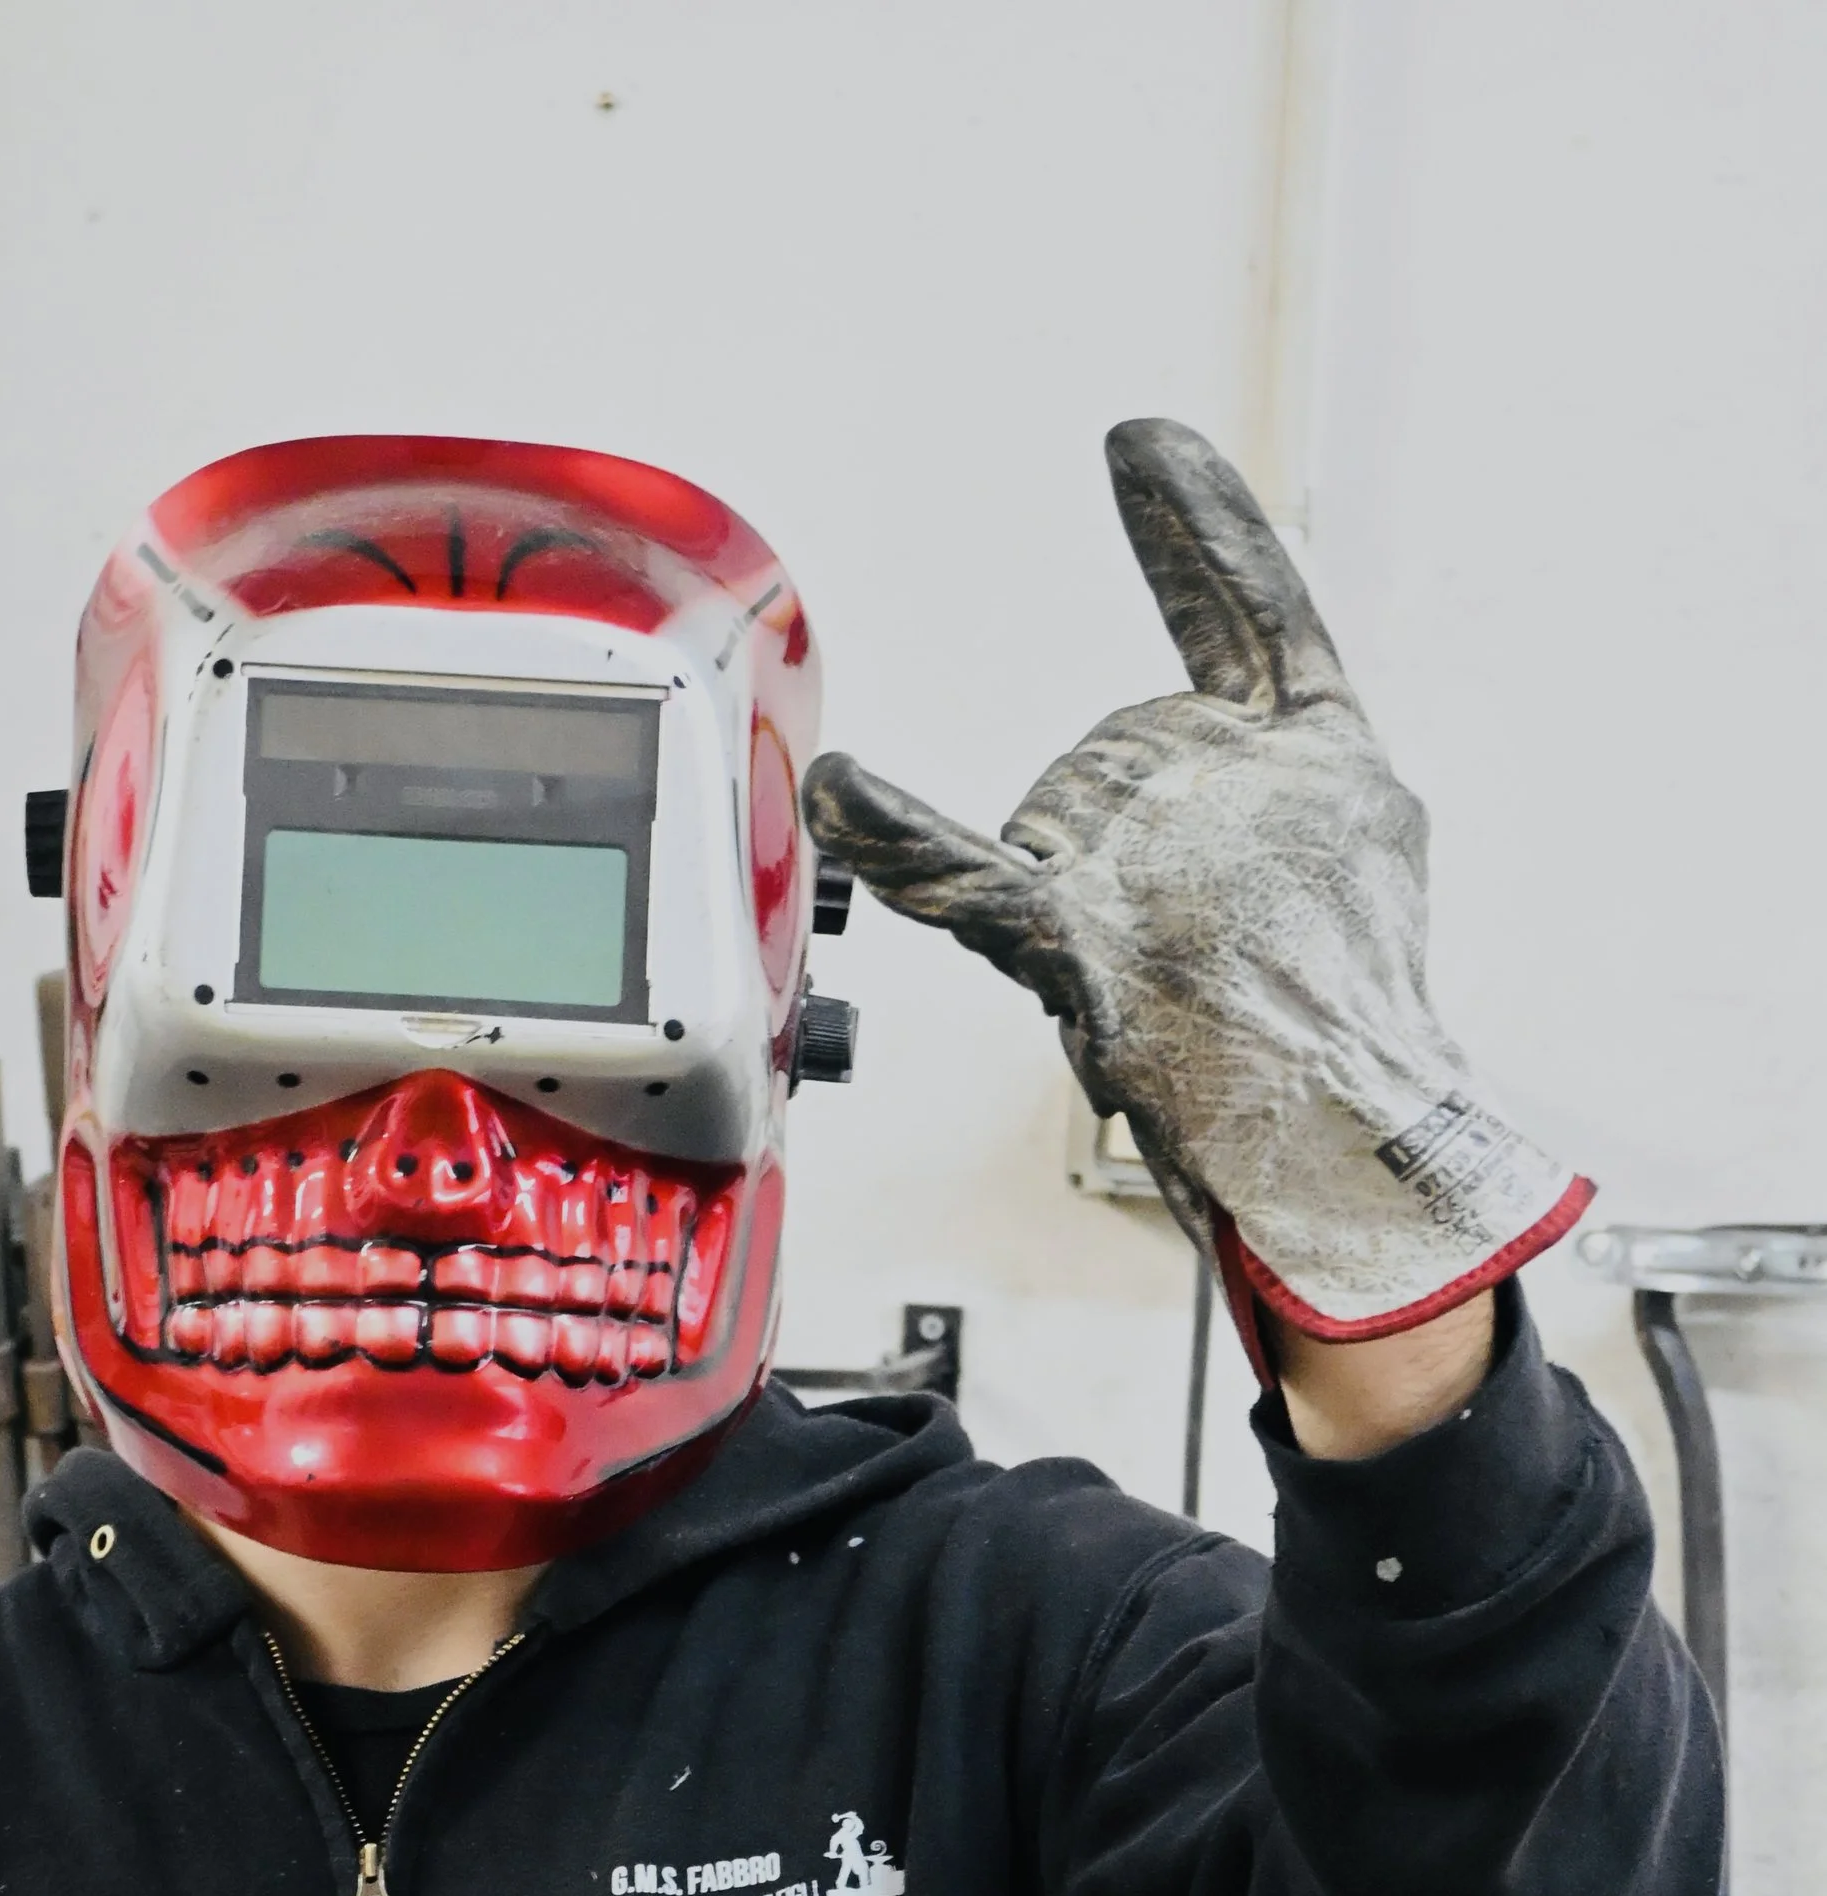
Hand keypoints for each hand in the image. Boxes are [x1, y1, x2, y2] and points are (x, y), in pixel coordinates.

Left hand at [804, 420, 1588, 1374]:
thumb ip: (1282, 786)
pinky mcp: (1085, 938)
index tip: (1142, 445)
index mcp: (1322, 753)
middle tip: (1191, 950)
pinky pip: (965, 874)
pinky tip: (843, 786)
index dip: (1199, 529)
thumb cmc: (1351, 1027)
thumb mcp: (1362, 858)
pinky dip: (896, 836)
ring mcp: (1159, 855)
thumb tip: (1214, 760)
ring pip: (1052, 823)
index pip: (1252, 607)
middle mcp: (1240, 780)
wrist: (1354, 1139)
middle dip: (1117, 847)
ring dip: (1079, 898)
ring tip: (1162, 986)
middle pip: (1111, 759)